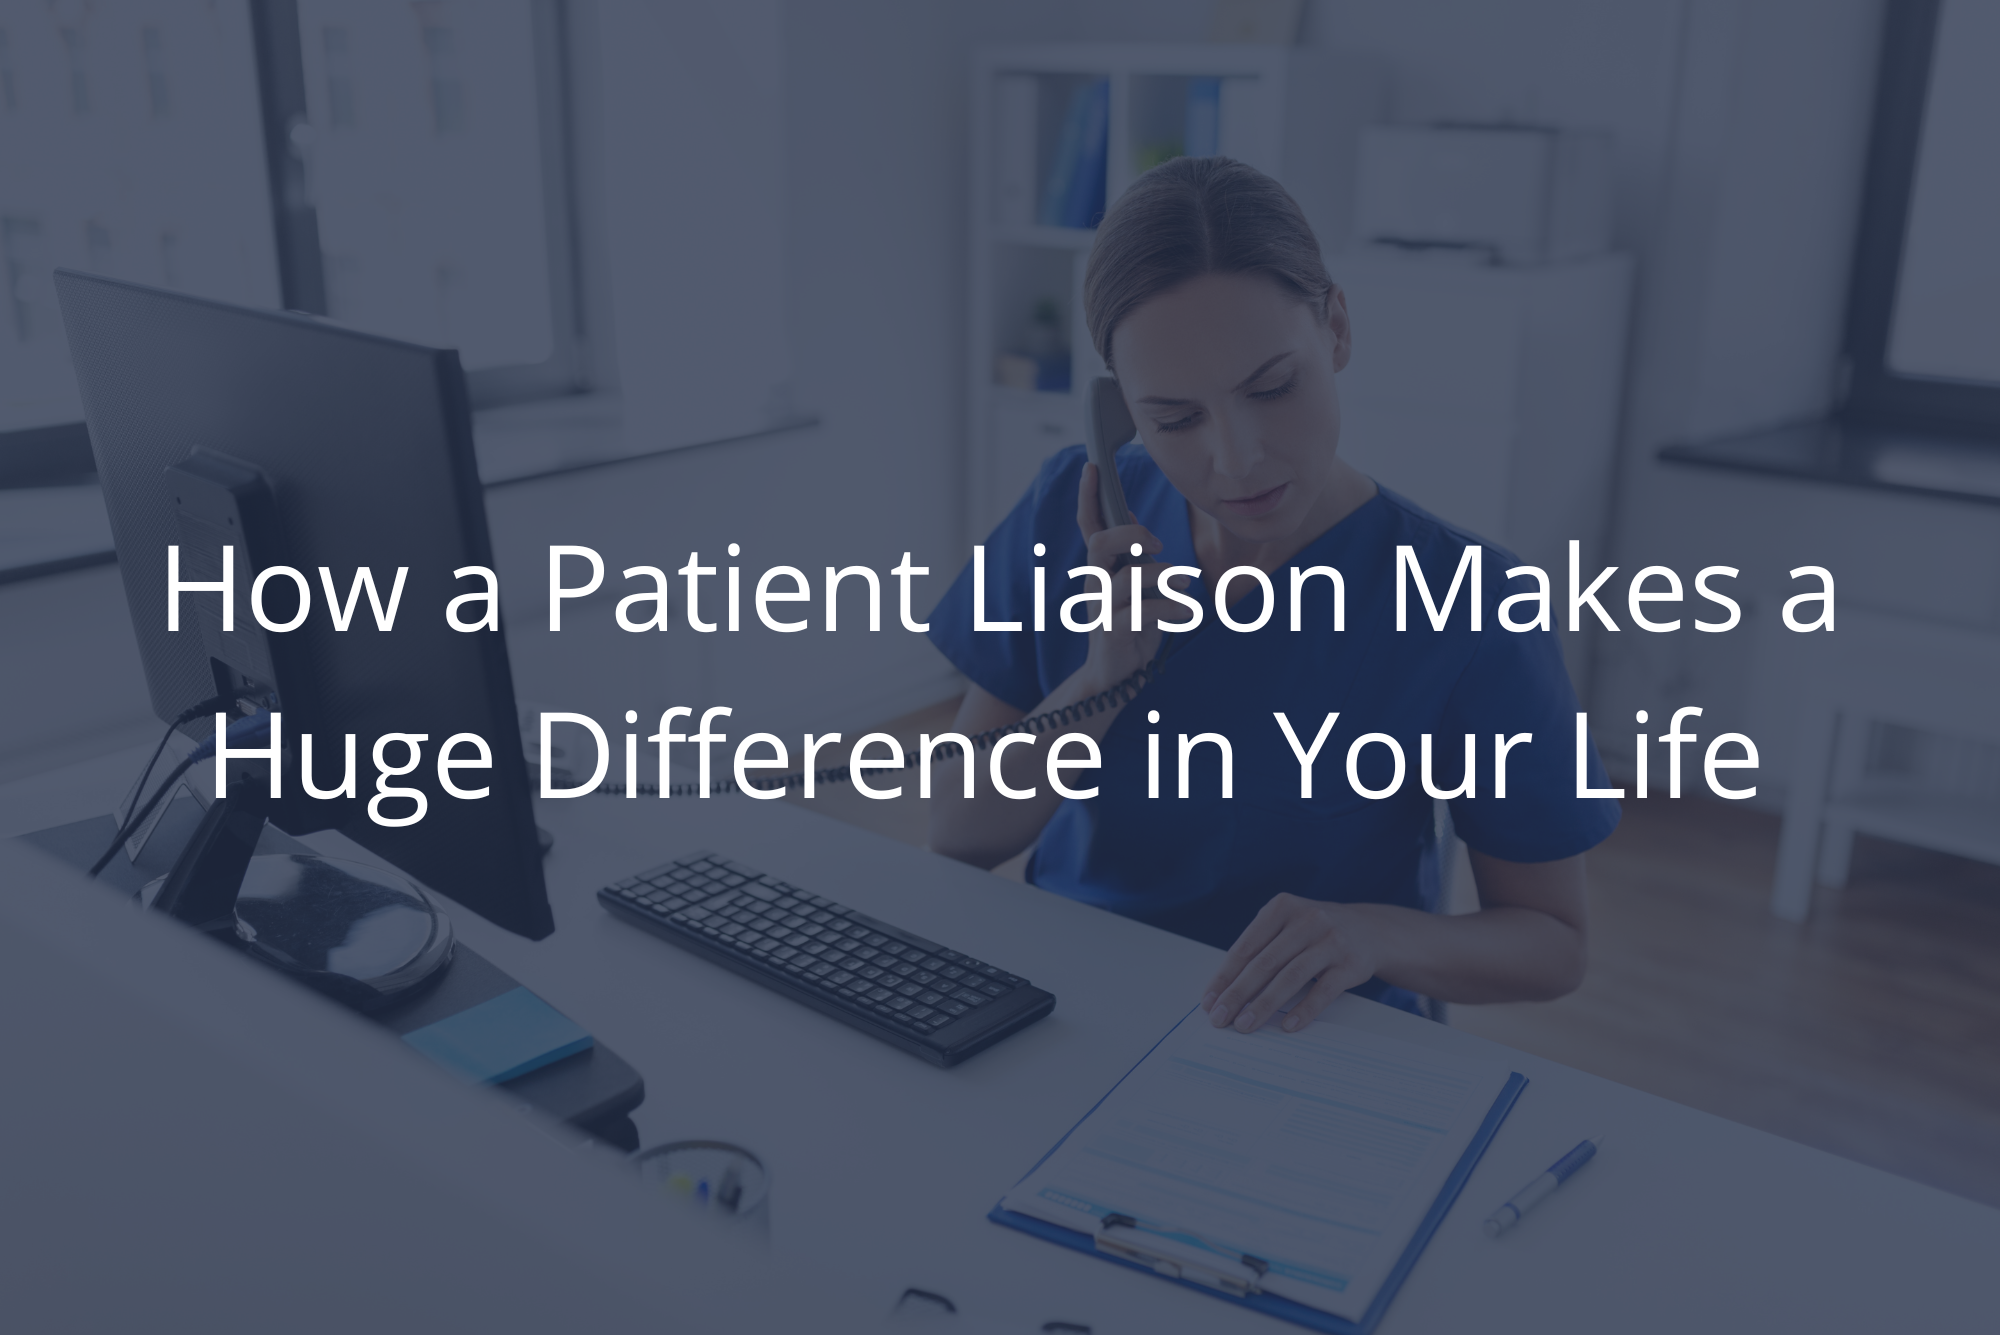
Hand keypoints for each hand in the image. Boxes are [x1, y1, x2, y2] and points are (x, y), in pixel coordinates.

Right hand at [1075, 462, 1184, 690]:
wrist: (1114, 678)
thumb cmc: (1129, 628)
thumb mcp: (1133, 589)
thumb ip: (1131, 559)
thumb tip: (1134, 523)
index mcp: (1101, 570)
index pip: (1088, 527)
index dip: (1087, 497)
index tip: (1091, 467)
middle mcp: (1095, 584)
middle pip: (1099, 543)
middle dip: (1131, 535)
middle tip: (1158, 544)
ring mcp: (1101, 609)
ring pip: (1128, 577)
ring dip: (1163, 575)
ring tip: (1186, 583)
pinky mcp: (1113, 632)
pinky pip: (1143, 611)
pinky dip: (1170, 609)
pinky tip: (1186, 614)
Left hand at [1202, 895, 1383, 1033]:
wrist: (1370, 930)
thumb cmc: (1315, 932)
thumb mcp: (1288, 925)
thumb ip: (1260, 948)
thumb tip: (1224, 990)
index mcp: (1282, 908)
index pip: (1246, 946)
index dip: (1225, 976)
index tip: (1209, 1001)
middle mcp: (1307, 920)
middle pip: (1265, 962)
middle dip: (1238, 994)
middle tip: (1220, 1019)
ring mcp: (1331, 940)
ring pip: (1291, 976)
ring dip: (1264, 1004)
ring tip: (1245, 1025)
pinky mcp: (1351, 964)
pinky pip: (1324, 990)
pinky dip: (1304, 1009)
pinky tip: (1288, 1025)